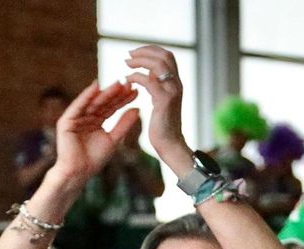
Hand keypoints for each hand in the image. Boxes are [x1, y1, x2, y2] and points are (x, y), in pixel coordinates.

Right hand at [50, 79, 141, 184]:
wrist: (79, 172)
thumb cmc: (95, 159)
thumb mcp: (114, 139)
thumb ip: (124, 124)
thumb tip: (138, 109)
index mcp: (96, 120)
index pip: (112, 107)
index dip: (124, 99)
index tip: (137, 91)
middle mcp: (86, 116)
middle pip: (104, 102)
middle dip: (116, 93)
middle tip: (130, 83)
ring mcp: (75, 117)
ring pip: (93, 102)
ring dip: (105, 92)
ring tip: (119, 84)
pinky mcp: (66, 120)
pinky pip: (78, 105)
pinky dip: (86, 96)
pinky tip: (97, 86)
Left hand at [125, 45, 189, 166]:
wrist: (170, 144)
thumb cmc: (163, 126)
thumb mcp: (161, 101)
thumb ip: (158, 87)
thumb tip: (149, 75)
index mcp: (176, 83)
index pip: (168, 56)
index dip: (151, 50)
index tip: (136, 53)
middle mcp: (177, 84)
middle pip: (165, 55)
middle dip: (145, 51)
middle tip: (128, 56)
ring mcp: (172, 92)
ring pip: (158, 64)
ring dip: (140, 61)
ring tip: (127, 64)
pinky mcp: (164, 101)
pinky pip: (149, 81)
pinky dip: (135, 76)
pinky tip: (127, 80)